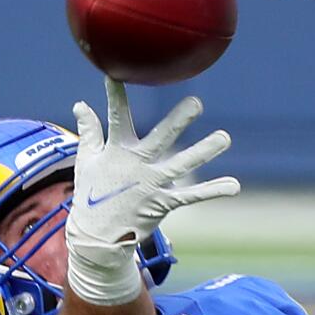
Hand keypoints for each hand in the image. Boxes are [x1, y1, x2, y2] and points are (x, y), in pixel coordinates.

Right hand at [65, 78, 238, 306]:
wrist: (96, 238)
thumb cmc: (91, 194)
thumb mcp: (86, 160)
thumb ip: (89, 132)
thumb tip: (80, 104)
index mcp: (117, 151)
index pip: (117, 119)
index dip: (115, 98)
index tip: (115, 77)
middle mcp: (137, 165)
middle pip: (160, 139)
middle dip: (178, 121)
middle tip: (196, 103)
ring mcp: (151, 184)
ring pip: (182, 165)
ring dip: (204, 152)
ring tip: (225, 138)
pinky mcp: (163, 203)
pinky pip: (192, 196)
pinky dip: (213, 190)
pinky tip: (233, 185)